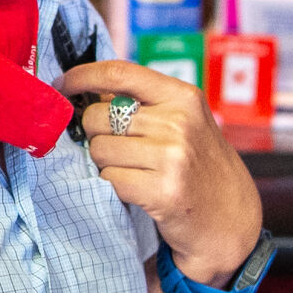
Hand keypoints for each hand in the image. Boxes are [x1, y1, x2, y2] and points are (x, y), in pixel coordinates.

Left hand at [60, 60, 262, 286]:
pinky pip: (109, 179)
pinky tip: (139, 188)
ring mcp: (172, 157)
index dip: (82, 76)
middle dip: (96, 134)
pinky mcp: (162, 191)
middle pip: (98, 116)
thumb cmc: (198, 165)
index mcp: (182, 96)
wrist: (231, 219)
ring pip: (99, 150)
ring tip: (135, 170)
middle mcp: (178, 122)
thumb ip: (142, 103)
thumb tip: (87, 89)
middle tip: (120, 149)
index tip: (61, 84)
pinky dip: (115, 185)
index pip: (119, 73)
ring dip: (106, 163)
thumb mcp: (182, 122)